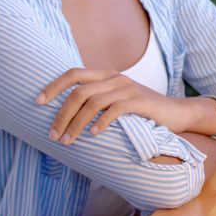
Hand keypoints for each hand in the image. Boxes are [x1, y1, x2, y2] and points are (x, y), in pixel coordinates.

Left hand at [37, 68, 188, 143]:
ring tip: (68, 141)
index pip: (73, 73)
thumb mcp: (117, 101)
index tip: (37, 103)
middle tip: (52, 135)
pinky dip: (100, 123)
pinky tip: (93, 135)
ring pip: (93, 102)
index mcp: (107, 75)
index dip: (53, 86)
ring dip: (75, 123)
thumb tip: (64, 115)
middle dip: (61, 114)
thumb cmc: (142, 112)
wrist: (177, 114)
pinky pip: (115, 109)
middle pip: (79, 91)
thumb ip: (96, 101)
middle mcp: (116, 78)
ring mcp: (129, 88)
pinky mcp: (141, 101)